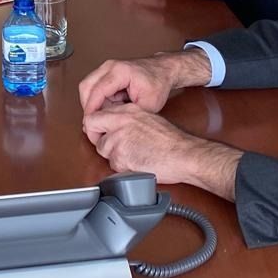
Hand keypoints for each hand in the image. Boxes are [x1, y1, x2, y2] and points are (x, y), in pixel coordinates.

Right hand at [78, 51, 210, 115]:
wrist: (163, 70)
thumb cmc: (158, 83)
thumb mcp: (148, 105)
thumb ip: (128, 114)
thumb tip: (110, 122)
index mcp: (119, 71)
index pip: (97, 91)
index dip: (91, 109)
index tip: (90, 123)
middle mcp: (109, 66)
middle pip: (86, 86)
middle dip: (87, 106)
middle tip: (93, 121)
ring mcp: (106, 68)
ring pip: (87, 86)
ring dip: (92, 102)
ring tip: (103, 115)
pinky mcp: (106, 72)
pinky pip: (94, 86)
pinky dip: (97, 99)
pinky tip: (108, 108)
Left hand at [82, 103, 241, 198]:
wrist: (185, 154)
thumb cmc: (171, 141)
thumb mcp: (146, 119)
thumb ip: (127, 120)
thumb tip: (110, 127)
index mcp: (127, 110)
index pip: (94, 115)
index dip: (95, 127)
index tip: (99, 134)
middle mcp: (120, 120)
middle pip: (92, 130)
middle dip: (100, 141)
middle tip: (114, 148)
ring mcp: (119, 138)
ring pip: (102, 149)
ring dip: (114, 156)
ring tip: (134, 156)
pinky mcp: (122, 155)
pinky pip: (113, 164)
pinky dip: (123, 167)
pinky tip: (138, 163)